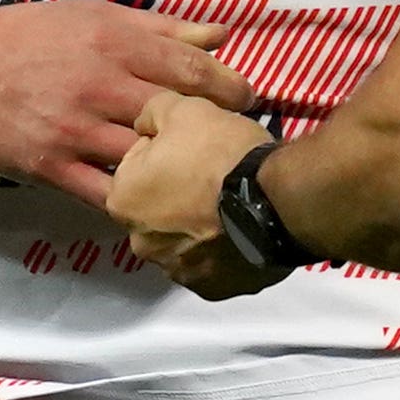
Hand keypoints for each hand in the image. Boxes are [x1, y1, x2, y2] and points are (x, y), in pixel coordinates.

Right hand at [0, 0, 253, 206]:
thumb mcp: (94, 17)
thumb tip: (220, 36)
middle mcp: (100, 87)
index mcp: (115, 45)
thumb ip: (159, 28)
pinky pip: (105, 193)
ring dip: (179, 171)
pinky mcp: (51, 167)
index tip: (249, 101)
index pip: (193, 70)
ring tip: (204, 177)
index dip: (230, 89)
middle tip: (237, 144)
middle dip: (215, 133)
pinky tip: (157, 203)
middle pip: (178, 117)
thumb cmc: (30, 37)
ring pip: (146, 159)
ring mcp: (74, 131)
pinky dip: (136, 201)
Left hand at [113, 93, 282, 296]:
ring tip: (233, 204)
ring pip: (183, 238)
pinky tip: (243, 230)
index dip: (167, 152)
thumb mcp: (182, 109)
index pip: (138, 167)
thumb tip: (145, 126)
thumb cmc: (221, 154)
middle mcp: (139, 243)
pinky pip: (212, 263)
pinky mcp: (211, 289)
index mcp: (122, 200)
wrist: (277, 201)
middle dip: (179, 193)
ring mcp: (176, 271)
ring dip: (200, 225)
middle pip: (158, 207)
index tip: (195, 150)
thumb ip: (151, 113)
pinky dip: (223, 250)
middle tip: (215, 176)